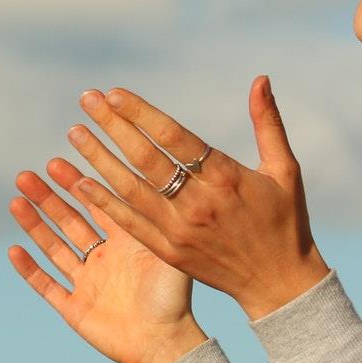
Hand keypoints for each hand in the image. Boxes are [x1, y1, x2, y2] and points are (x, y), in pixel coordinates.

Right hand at [6, 159, 207, 362]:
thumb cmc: (174, 298)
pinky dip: (30, 269)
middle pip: (68, 221)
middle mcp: (103, 259)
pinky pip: (47, 286)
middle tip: (27, 176)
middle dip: (47, 199)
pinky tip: (14, 250)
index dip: (75, 184)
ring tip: (16, 201)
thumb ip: (154, 218)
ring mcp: (87, 283)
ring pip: (53, 248)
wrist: (166, 344)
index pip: (95, 204)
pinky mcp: (75, 309)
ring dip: (34, 225)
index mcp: (124, 243)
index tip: (56, 161)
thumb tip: (148, 176)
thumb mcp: (167, 251)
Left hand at [63, 75, 329, 320]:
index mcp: (226, 178)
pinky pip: (130, 224)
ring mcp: (180, 230)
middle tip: (86, 100)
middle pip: (146, 158)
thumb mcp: (285, 169)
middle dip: (113, 126)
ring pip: (130, 189)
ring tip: (75, 133)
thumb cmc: (285, 221)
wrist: (279, 284)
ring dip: (99, 159)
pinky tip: (81, 183)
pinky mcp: (169, 252)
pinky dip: (104, 203)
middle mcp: (198, 203)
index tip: (114, 93)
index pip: (174, 137)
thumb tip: (259, 78)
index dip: (141, 113)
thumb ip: (267, 122)